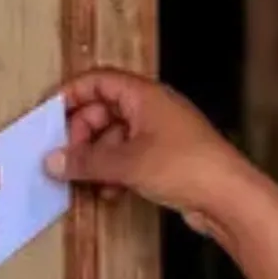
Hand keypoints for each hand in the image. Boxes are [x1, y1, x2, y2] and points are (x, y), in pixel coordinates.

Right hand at [44, 67, 249, 233]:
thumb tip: (54, 160)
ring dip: (97, 158)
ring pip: (116, 138)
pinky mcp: (168, 160)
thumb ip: (86, 161)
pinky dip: (115, 172)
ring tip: (85, 179)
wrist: (229, 197)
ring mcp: (162, 135)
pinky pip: (130, 159)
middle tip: (66, 157)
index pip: (99, 81)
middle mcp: (154, 110)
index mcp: (146, 95)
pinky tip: (109, 192)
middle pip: (104, 110)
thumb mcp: (127, 163)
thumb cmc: (188, 167)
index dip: (71, 95)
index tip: (48, 117)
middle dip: (81, 133)